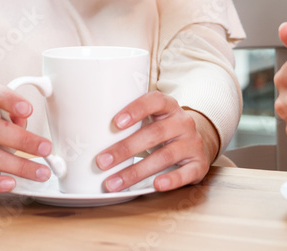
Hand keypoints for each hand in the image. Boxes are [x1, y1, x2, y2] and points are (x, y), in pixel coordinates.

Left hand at [95, 92, 216, 192]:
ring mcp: (192, 143)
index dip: (136, 110)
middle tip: (101, 162)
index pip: (155, 101)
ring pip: (165, 156)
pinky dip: (172, 180)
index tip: (115, 123)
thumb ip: (131, 122)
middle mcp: (183, 122)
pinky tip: (156, 185)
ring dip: (137, 171)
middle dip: (125, 149)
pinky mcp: (199, 164)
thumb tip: (87, 132)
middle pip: (154, 133)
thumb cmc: (163, 130)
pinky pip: (186, 172)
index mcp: (169, 107)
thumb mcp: (152, 119)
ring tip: (114, 183)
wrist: (198, 142)